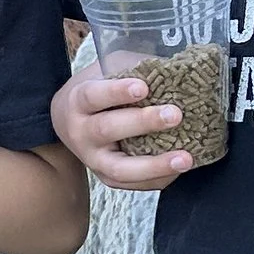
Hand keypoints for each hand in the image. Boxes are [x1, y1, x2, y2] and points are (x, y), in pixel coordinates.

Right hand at [50, 64, 193, 190]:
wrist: (68, 121)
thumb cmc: (100, 90)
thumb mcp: (110, 70)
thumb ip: (136, 69)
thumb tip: (178, 68)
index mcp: (78, 101)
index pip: (94, 96)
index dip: (118, 92)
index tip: (144, 87)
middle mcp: (81, 133)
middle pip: (107, 130)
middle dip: (143, 123)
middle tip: (175, 115)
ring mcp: (93, 160)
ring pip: (120, 169)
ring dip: (154, 165)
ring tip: (185, 158)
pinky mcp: (108, 179)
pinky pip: (133, 185)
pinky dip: (158, 178)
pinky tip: (179, 169)